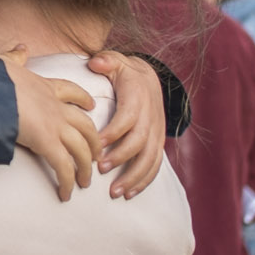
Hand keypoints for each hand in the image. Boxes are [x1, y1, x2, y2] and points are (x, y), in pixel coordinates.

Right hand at [2, 45, 101, 201]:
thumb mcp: (5, 61)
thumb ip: (15, 57)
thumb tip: (21, 48)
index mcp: (45, 86)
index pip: (72, 91)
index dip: (84, 100)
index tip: (91, 106)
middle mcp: (55, 106)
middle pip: (85, 124)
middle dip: (94, 141)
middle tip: (96, 153)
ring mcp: (54, 125)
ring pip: (81, 148)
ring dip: (85, 167)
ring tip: (85, 181)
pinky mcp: (47, 143)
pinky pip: (63, 167)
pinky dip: (66, 182)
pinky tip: (66, 193)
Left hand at [86, 51, 165, 198]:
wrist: (150, 78)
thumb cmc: (125, 72)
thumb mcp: (116, 61)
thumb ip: (106, 61)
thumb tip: (96, 63)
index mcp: (138, 98)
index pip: (128, 118)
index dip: (114, 133)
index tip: (97, 146)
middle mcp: (151, 117)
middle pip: (139, 142)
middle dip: (121, 158)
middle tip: (100, 170)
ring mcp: (157, 132)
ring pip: (149, 159)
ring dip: (133, 177)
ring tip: (115, 192)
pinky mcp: (158, 142)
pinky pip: (155, 165)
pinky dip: (144, 181)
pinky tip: (129, 194)